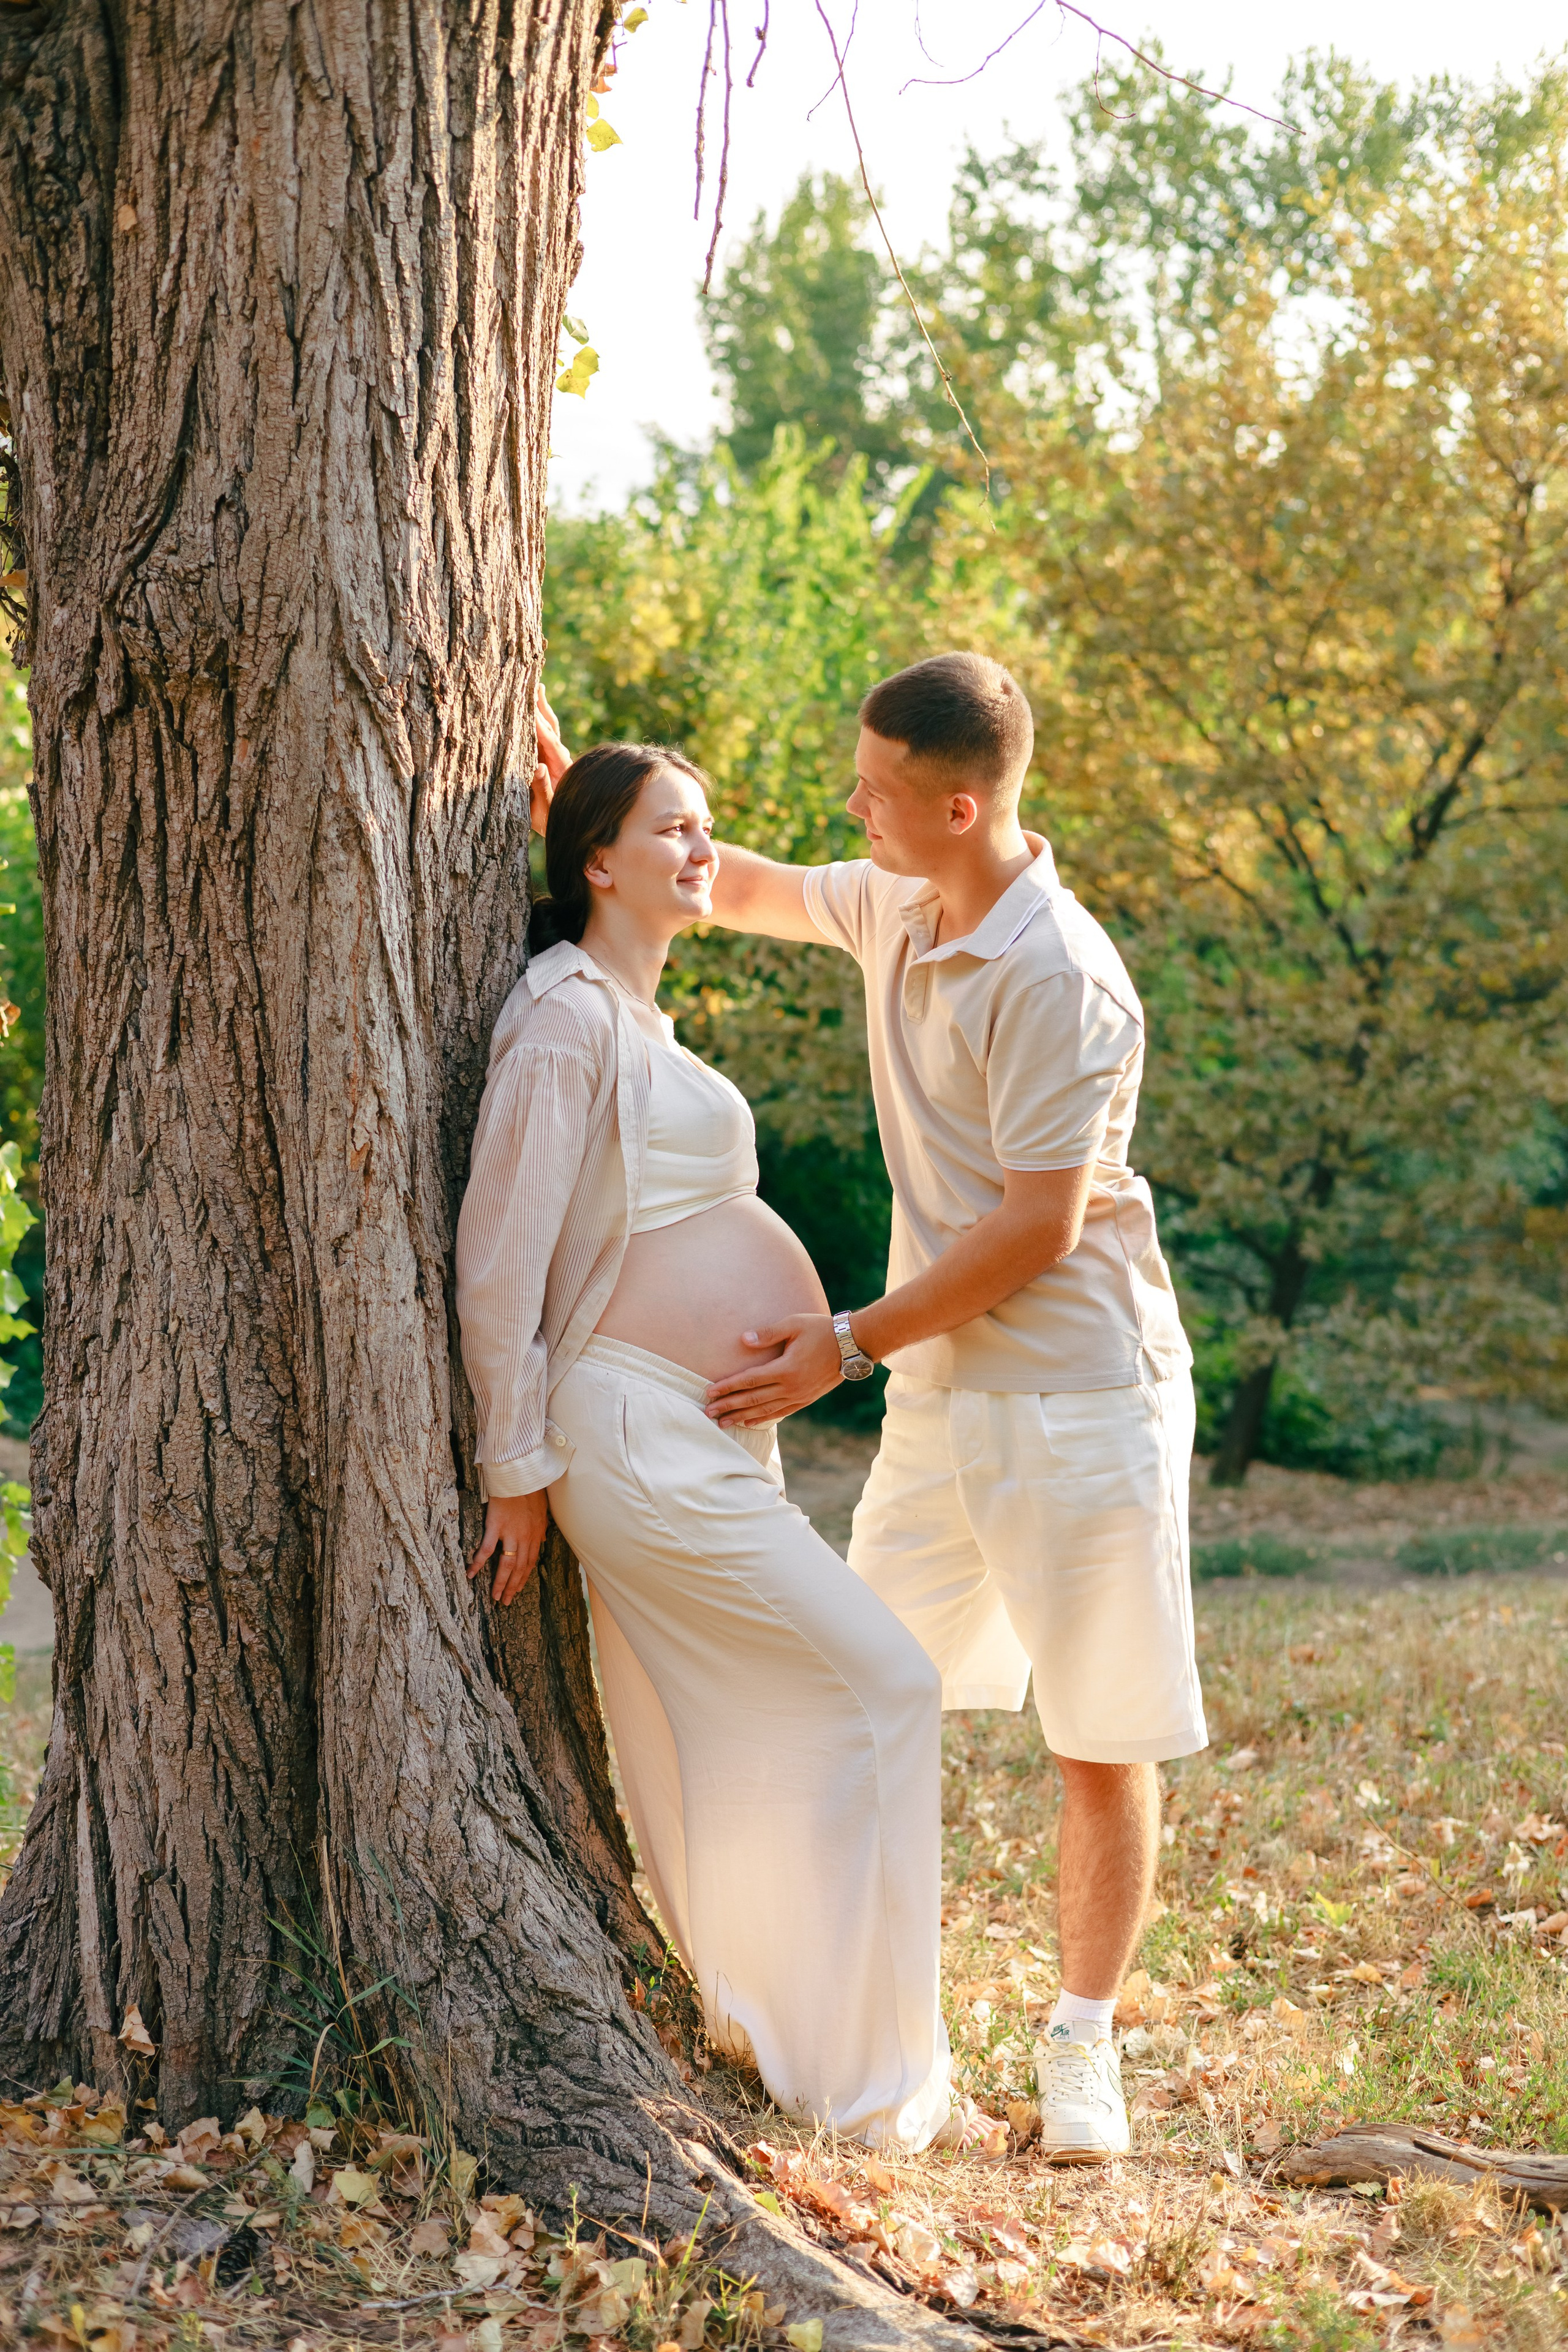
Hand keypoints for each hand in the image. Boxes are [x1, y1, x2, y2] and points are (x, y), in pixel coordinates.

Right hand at [468, 1489, 549, 1604]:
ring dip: (501, 1583)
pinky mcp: (496, 1526)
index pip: (530, 1562)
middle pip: (520, 1568)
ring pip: (507, 1565)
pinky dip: (478, 1563)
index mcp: (536, 1535)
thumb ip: (541, 1529)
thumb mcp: (542, 1511)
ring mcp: (511, 1533)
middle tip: (506, 1601)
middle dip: (513, 1587)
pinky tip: (471, 1574)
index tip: (518, 1589)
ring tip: (495, 1596)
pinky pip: (487, 1549)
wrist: (520, 1475)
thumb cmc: (530, 1490)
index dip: (524, 1578)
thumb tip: (543, 1542)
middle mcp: (525, 1538)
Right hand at [530, 679, 571, 834]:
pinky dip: (542, 722)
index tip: (529, 708)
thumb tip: (538, 766)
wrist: (573, 830)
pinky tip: (536, 712)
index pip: (549, 743)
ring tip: (537, 689)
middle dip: (542, 709)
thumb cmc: (555, 823)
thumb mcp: (546, 811)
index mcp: (560, 770)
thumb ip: (542, 789)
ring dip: (544, 711)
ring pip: (551, 730)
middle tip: (535, 686)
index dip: (538, 726)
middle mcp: (561, 761)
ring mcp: (558, 760)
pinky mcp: (553, 763)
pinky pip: (546, 738)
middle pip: (552, 729)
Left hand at [703, 1314, 844, 1425]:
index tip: (709, 1392)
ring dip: (742, 1416)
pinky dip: (764, 1418)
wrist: (853, 1345)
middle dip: (729, 1406)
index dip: (728, 1387)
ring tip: (723, 1423)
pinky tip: (750, 1422)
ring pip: (765, 1410)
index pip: (749, 1380)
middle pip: (753, 1399)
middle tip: (708, 1413)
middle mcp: (791, 1386)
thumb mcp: (794, 1324)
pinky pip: (782, 1412)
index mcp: (786, 1368)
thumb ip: (768, 1333)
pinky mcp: (806, 1399)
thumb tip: (743, 1340)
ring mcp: (799, 1395)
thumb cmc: (821, 1329)